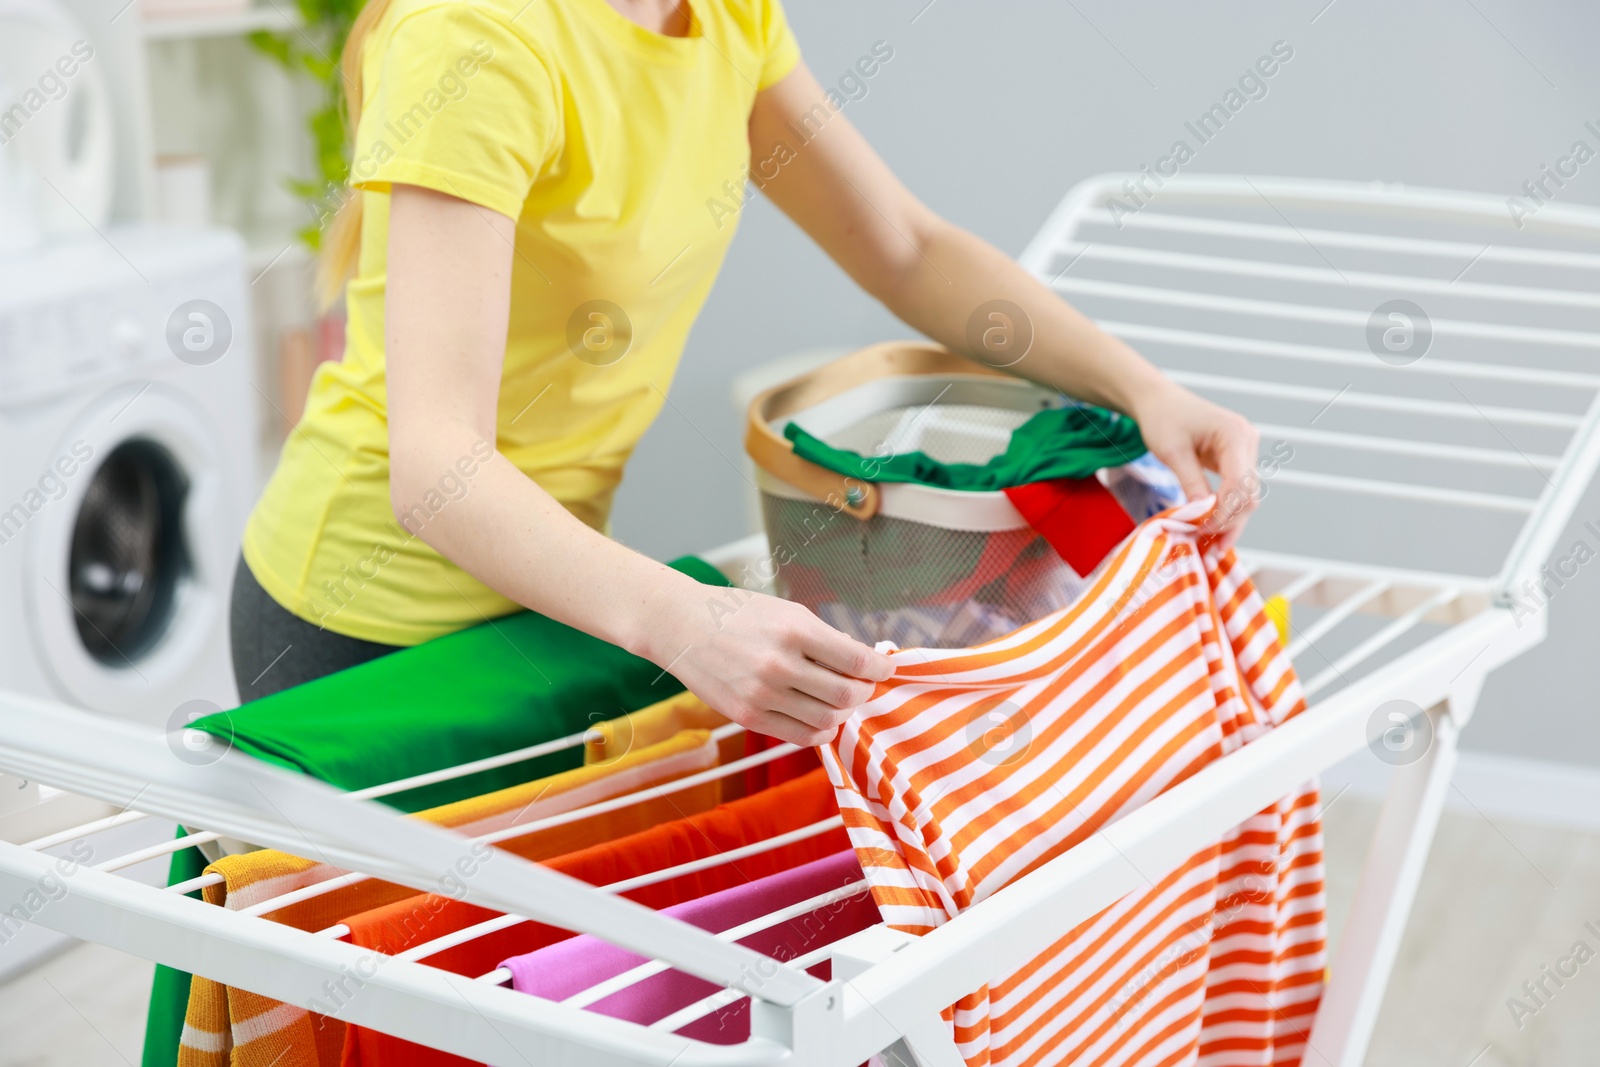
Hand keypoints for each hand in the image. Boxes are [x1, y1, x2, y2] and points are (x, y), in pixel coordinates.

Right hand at [647, 585, 894, 745]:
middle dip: (863, 691)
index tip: (884, 669)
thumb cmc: (738, 614)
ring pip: (828, 721)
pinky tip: (818, 717)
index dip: (879, 669)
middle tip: (860, 684)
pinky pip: (801, 736)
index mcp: (795, 630)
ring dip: (841, 712)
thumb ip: (824, 638)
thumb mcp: (786, 612)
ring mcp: (762, 695)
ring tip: (836, 699)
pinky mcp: (748, 717)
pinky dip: (819, 730)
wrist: (682, 626)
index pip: (856, 661)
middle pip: (847, 695)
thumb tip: (863, 663)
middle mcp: (780, 664)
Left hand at [1130, 379, 1260, 552]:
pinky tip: (1213, 530)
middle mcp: (1248, 441)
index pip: (1239, 483)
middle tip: (1211, 550)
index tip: (1203, 530)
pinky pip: (1236, 489)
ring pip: (1246, 496)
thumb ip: (1191, 482)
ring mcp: (1245, 450)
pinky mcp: (1237, 459)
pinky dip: (1225, 510)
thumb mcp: (1172, 452)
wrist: (1158, 400)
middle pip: (1248, 493)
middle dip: (1231, 523)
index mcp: (1235, 434)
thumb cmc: (1162, 419)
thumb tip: (1203, 515)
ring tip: (1213, 548)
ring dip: (1230, 521)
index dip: (1224, 512)